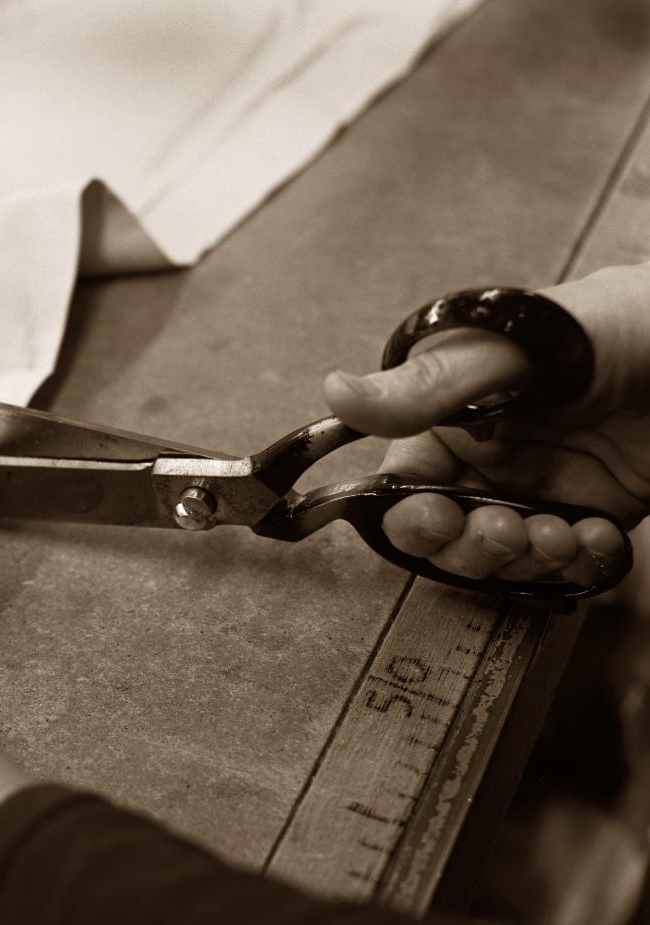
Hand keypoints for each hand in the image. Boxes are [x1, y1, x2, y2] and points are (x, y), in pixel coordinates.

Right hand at [324, 265, 649, 583]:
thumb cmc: (623, 326)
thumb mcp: (516, 352)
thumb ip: (429, 385)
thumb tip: (336, 391)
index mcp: (456, 415)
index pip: (406, 484)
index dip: (414, 515)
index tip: (438, 517)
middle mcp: (491, 456)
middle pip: (448, 535)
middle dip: (472, 545)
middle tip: (508, 529)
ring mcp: (541, 489)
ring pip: (502, 559)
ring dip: (528, 557)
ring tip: (565, 532)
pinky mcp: (590, 516)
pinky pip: (564, 565)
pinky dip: (578, 564)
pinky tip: (599, 536)